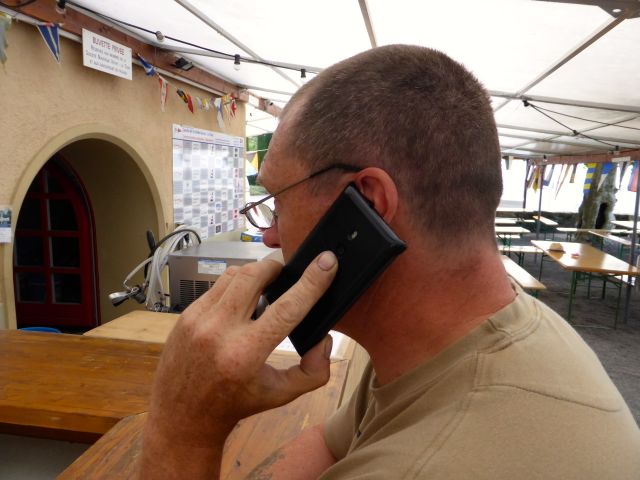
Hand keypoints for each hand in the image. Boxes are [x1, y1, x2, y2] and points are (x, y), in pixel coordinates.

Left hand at [140, 251, 338, 477]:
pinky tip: (242, 300)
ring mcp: (198, 320)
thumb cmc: (234, 404)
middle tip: (286, 274)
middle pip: (254, 276)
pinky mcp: (187, 315)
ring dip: (255, 273)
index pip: (287, 308)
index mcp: (246, 354)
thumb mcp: (280, 395)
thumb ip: (313, 372)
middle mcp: (219, 332)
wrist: (183, 416)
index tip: (326, 262)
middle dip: (276, 267)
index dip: (311, 282)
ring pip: (234, 274)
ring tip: (265, 285)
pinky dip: (235, 285)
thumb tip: (324, 339)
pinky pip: (217, 285)